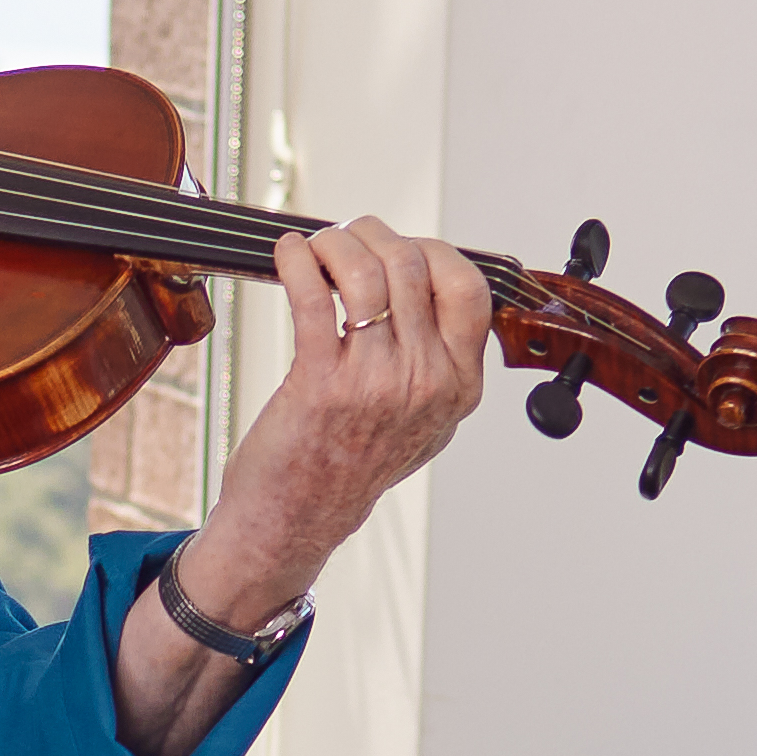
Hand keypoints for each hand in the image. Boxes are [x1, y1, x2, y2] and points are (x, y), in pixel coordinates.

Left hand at [179, 215, 497, 629]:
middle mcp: (425, 382)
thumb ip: (438, 365)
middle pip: (413, 265)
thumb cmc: (350, 467)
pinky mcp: (321, 382)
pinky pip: (314, 296)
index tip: (398, 248)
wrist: (297, 520)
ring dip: (334, 243)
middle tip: (345, 238)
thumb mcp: (423, 423)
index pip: (468, 288)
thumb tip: (428, 289)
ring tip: (315, 247)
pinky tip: (288, 255)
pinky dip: (298, 261)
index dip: (431, 250)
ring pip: (366, 272)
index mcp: (458, 386)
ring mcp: (375, 383)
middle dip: (372, 235)